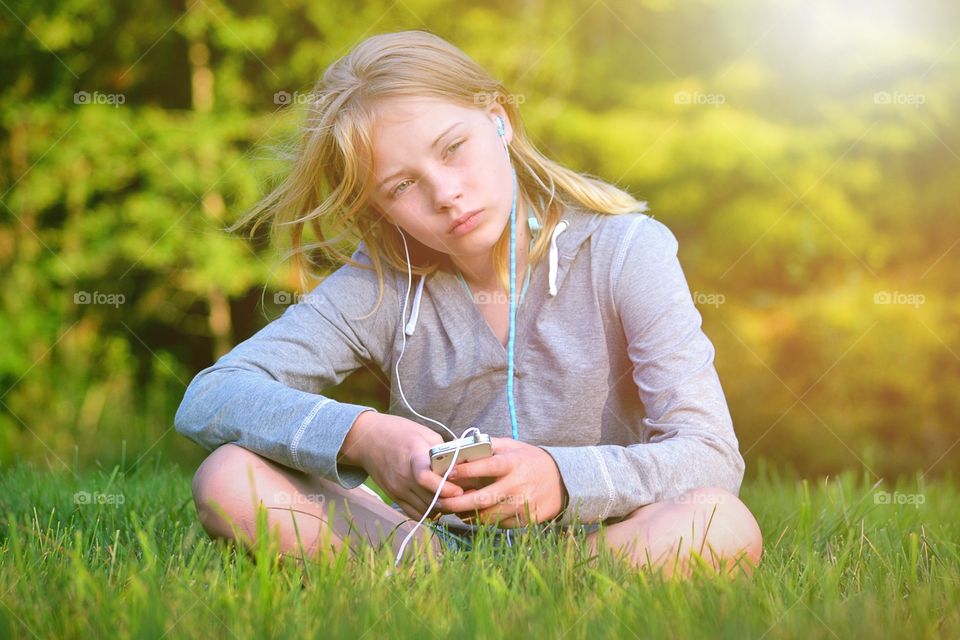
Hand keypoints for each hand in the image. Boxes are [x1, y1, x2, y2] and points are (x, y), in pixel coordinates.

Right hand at [342, 412, 464, 519]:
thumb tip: (463, 464)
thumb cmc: (399, 432)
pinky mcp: (394, 496)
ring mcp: (397, 489)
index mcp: (413, 456)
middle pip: (429, 498)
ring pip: (425, 510)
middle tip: (466, 497)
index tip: (459, 490)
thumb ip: (443, 450)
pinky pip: (414, 513)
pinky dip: (429, 513)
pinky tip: (438, 505)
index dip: (444, 488)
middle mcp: (403, 476)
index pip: (425, 478)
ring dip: (441, 508)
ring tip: (455, 501)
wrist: (367, 439)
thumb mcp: (424, 433)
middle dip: (450, 500)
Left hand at [435, 437, 565, 527]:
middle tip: (439, 502)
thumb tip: (459, 447)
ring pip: (487, 517)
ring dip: (467, 515)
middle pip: (481, 500)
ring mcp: (521, 506)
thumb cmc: (529, 460)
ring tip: (454, 510)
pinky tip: (475, 515)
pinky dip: (484, 521)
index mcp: (512, 464)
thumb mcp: (512, 446)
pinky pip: (498, 525)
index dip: (465, 471)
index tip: (447, 474)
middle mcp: (516, 486)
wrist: (561, 480)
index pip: (485, 467)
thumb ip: (487, 446)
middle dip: (456, 503)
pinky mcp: (525, 520)